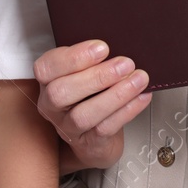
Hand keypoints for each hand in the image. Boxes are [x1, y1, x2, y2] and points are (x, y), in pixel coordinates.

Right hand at [32, 40, 151, 171]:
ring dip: (115, 95)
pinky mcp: (87, 144)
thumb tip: (121, 43)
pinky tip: (141, 97)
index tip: (102, 47)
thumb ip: (93, 60)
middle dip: (97, 76)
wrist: (96, 137)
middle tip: (125, 64)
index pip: (46, 68)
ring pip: (84, 115)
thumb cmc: (90, 95)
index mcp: (48, 81)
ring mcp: (67, 127)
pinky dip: (126, 111)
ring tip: (138, 80)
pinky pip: (105, 128)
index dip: (73, 57)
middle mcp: (51, 106)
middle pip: (61, 93)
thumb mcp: (85, 72)